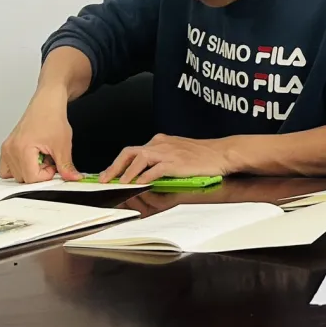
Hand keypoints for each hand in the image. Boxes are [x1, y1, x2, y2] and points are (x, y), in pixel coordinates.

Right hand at [0, 93, 79, 183]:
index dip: (46, 175)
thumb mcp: (63, 145)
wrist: (47, 103)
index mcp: (22, 149)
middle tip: (49, 159)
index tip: (54, 165)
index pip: (31, 178)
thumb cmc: (53, 118)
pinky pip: (7, 168)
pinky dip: (19, 167)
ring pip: (14, 175)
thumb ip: (66, 166)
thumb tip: (72, 178)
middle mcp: (10, 150)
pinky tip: (32, 158)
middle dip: (39, 172)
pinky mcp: (6, 147)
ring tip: (40, 157)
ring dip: (29, 170)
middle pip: (23, 178)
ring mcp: (6, 148)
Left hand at [101, 134, 230, 184]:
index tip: (108, 174)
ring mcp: (168, 152)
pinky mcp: (176, 162)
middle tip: (104, 180)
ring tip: (119, 184)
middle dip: (114, 167)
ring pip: (139, 158)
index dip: (118, 163)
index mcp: (160, 142)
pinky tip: (140, 185)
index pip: (133, 151)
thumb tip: (143, 174)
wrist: (221, 153)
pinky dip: (145, 177)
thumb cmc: (202, 155)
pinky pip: (155, 169)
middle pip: (130, 152)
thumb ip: (160, 160)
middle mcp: (160, 144)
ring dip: (126, 172)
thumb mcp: (177, 152)